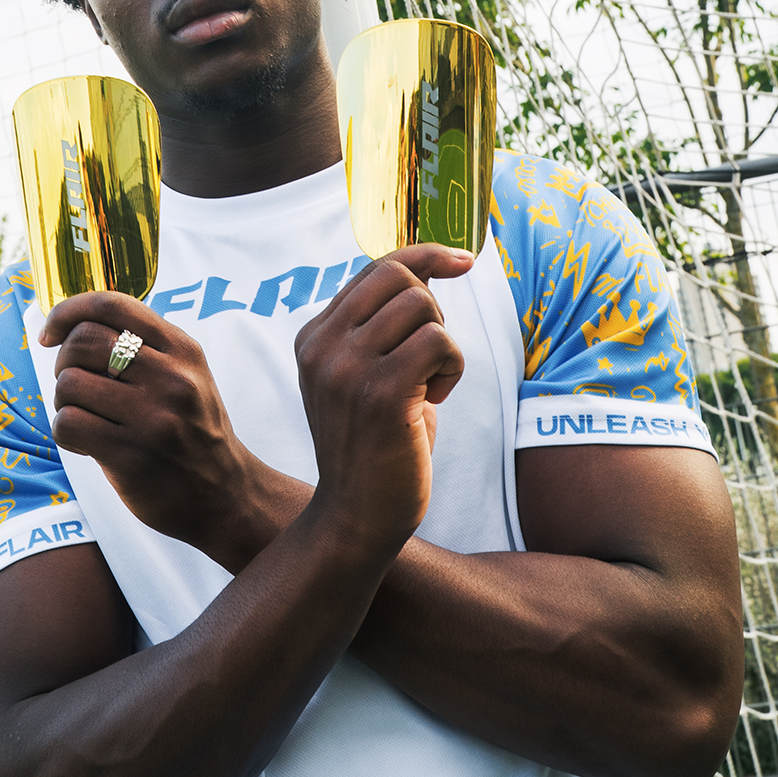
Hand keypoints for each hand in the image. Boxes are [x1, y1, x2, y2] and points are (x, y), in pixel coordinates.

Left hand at [40, 292, 283, 557]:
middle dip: (64, 360)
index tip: (52, 334)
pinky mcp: (132, 455)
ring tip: (84, 417)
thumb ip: (146, 348)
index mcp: (183, 350)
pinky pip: (69, 424)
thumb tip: (74, 325)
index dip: (68, 311)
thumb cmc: (193, 432)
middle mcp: (172, 377)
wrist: (226, 496)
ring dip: (64, 401)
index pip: (112, 305)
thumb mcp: (188, 376)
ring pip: (71, 382)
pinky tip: (86, 443)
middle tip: (76, 385)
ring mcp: (153, 417)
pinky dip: (65, 432)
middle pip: (84, 340)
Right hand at [293, 245, 469, 551]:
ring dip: (444, 345)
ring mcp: (346, 368)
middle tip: (430, 359)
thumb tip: (426, 273)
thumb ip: (382, 330)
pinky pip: (439, 342)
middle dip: (433, 310)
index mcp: (314, 338)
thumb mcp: (365, 378)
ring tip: (430, 387)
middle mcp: (322, 346)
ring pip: (422, 307)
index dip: (424, 257)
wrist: (357, 519)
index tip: (463, 260)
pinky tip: (435, 402)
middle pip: (398, 277)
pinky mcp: (380, 392)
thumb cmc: (376, 450)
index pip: (375, 269)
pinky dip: (452, 369)